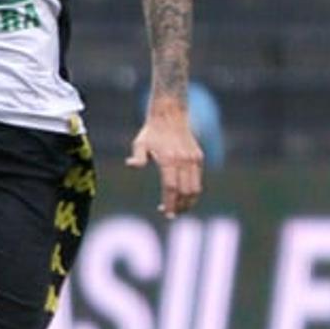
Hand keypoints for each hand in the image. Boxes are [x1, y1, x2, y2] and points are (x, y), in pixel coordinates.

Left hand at [127, 102, 202, 217]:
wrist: (171, 115)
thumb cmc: (152, 131)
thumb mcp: (140, 143)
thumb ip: (137, 157)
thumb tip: (131, 165)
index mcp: (169, 159)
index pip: (171, 188)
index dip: (169, 203)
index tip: (166, 213)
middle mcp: (183, 161)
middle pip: (185, 192)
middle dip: (180, 207)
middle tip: (172, 214)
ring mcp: (193, 159)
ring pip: (195, 188)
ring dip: (189, 202)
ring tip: (180, 208)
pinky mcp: (198, 158)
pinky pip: (198, 180)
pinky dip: (192, 191)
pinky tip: (183, 195)